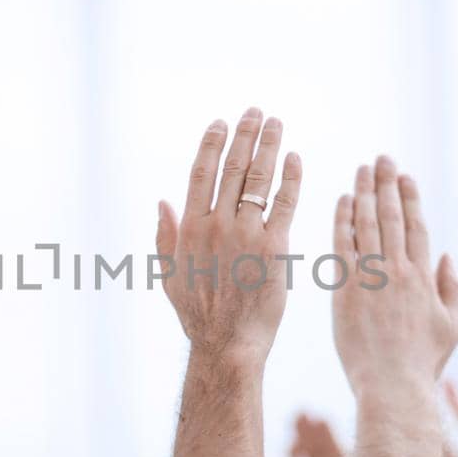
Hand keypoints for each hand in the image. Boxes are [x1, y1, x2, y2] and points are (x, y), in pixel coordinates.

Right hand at [155, 109, 301, 365]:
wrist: (227, 344)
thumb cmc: (198, 313)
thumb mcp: (169, 274)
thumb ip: (165, 235)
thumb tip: (162, 201)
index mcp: (190, 228)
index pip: (201, 173)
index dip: (212, 144)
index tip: (222, 123)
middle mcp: (217, 225)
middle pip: (233, 168)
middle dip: (246, 135)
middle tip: (257, 112)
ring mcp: (246, 235)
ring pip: (259, 179)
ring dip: (270, 146)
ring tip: (277, 124)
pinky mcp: (275, 248)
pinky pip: (285, 203)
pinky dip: (291, 178)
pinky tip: (295, 158)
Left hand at [332, 157, 457, 396]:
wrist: (392, 387)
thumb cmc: (422, 363)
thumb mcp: (451, 326)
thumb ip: (452, 288)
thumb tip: (448, 257)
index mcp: (424, 277)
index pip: (417, 226)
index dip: (411, 198)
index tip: (406, 176)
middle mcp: (398, 270)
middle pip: (391, 216)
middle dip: (387, 184)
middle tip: (382, 158)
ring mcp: (371, 277)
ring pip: (367, 224)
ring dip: (364, 192)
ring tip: (362, 169)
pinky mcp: (345, 289)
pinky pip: (342, 246)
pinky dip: (342, 220)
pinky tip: (342, 199)